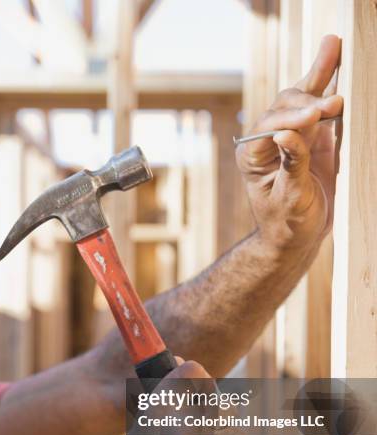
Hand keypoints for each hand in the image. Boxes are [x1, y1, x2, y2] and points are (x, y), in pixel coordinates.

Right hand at [115, 360, 252, 434]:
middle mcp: (185, 427)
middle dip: (216, 422)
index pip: (194, 372)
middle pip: (222, 405)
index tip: (202, 387)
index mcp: (161, 412)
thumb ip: (163, 396)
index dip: (201, 378)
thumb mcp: (142, 431)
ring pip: (236, 434)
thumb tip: (182, 362)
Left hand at [236, 35, 342, 249]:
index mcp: (252, 155)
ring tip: (333, 44)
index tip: (317, 115)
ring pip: (302, 98)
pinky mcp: (311, 136)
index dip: (292, 118)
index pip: (269, 126)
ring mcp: (291, 134)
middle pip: (285, 106)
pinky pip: (319, 107)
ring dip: (319, 74)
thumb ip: (292, 166)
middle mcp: (268, 139)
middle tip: (335, 102)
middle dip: (310, 100)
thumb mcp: (290, 200)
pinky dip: (328, 84)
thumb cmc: (288, 224)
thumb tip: (285, 134)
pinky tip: (336, 59)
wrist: (299, 236)